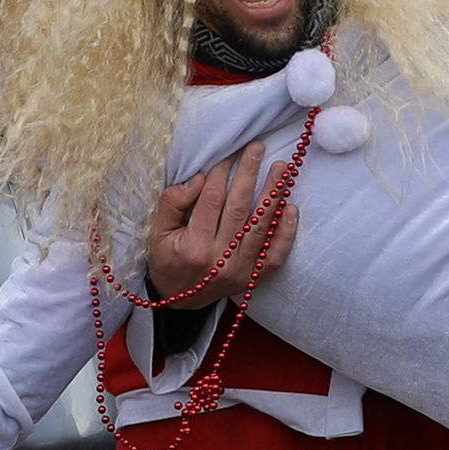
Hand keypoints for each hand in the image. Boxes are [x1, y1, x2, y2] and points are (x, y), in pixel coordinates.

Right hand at [147, 140, 297, 306]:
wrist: (178, 302)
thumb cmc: (166, 260)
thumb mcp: (156, 232)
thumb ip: (172, 202)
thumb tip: (199, 178)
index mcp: (192, 246)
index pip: (212, 200)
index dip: (221, 172)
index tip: (230, 152)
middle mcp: (219, 259)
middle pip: (239, 209)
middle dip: (249, 174)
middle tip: (258, 147)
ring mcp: (239, 271)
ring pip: (261, 227)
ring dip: (273, 195)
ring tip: (281, 169)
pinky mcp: (253, 278)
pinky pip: (275, 255)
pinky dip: (287, 232)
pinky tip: (291, 208)